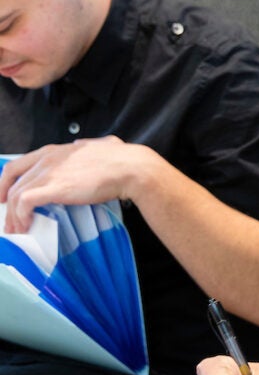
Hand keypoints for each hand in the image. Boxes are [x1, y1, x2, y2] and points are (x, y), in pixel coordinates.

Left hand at [0, 136, 161, 232]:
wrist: (130, 168)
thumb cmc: (121, 158)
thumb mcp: (100, 144)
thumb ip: (88, 144)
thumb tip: (83, 143)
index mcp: (55, 150)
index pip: (18, 165)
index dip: (6, 182)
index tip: (6, 197)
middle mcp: (47, 159)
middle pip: (12, 182)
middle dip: (6, 204)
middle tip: (10, 221)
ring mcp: (49, 173)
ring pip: (16, 195)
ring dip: (14, 216)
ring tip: (19, 231)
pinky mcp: (54, 188)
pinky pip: (25, 203)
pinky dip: (21, 216)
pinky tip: (27, 226)